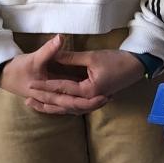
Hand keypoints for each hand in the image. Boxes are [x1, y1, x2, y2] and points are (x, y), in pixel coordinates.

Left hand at [0, 38, 144, 114]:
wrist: (136, 66)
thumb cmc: (116, 60)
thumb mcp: (92, 57)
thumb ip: (71, 57)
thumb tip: (53, 53)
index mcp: (89, 91)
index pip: (62, 89)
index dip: (46, 86)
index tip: (31, 83)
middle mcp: (90, 100)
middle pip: (63, 103)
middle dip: (44, 100)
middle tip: (28, 97)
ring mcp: (92, 102)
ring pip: (67, 109)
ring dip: (50, 107)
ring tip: (33, 105)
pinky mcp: (93, 100)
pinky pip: (74, 107)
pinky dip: (61, 107)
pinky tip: (51, 105)